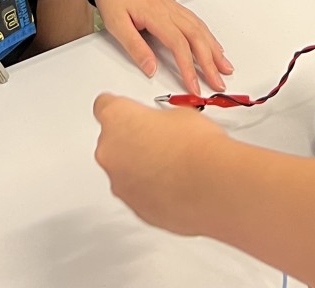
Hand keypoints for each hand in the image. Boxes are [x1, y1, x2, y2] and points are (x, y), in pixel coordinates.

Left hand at [94, 0, 232, 97]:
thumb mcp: (116, 24)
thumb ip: (135, 47)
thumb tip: (151, 69)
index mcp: (157, 16)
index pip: (179, 45)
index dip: (188, 68)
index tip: (194, 86)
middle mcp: (170, 11)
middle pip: (197, 38)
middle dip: (210, 63)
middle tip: (218, 83)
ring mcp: (174, 8)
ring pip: (200, 29)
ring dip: (215, 50)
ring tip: (225, 67)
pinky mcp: (174, 8)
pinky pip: (197, 22)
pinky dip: (209, 37)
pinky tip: (214, 46)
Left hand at [94, 94, 225, 234]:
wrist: (211, 185)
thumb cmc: (196, 147)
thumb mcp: (178, 114)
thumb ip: (157, 120)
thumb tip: (163, 128)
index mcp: (117, 118)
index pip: (103, 105)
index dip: (120, 109)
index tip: (127, 111)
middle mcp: (110, 151)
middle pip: (112, 141)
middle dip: (132, 140)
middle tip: (160, 139)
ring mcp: (119, 183)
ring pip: (123, 170)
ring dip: (140, 167)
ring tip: (171, 164)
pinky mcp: (134, 208)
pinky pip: (137, 193)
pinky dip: (150, 190)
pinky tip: (174, 184)